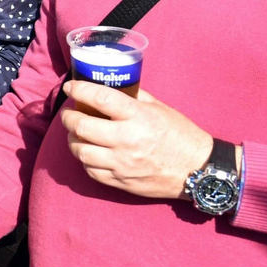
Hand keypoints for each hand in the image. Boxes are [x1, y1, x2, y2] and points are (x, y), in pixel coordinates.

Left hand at [59, 81, 213, 199]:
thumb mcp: (159, 108)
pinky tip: (89, 152)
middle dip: (68, 117)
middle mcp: (127, 139)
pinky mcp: (121, 181)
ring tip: (75, 134)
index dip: (79, 90)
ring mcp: (122, 163)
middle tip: (69, 114)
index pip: (99, 98)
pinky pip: (90, 171)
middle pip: (81, 126)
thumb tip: (111, 85)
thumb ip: (134, 96)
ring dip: (72, 140)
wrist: (198, 170)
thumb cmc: (180, 135)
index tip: (70, 87)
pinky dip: (85, 160)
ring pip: (80, 151)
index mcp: (137, 116)